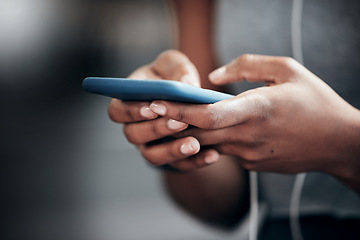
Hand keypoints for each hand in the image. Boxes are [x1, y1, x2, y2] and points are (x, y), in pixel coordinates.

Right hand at [108, 50, 219, 170]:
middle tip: (180, 122)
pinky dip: (195, 162)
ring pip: (152, 156)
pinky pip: (178, 166)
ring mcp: (150, 145)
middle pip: (134, 135)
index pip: (118, 111)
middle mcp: (135, 127)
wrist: (189, 96)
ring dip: (172, 151)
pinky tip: (213, 155)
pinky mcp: (170, 158)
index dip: (131, 112)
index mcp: (128, 103)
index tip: (152, 108)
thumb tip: (186, 84)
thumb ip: (177, 70)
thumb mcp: (174, 64)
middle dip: (156, 129)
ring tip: (194, 144)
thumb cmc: (173, 75)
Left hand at [149, 54, 359, 178]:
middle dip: (173, 121)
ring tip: (176, 116)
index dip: (179, 110)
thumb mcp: (287, 69)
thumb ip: (246, 66)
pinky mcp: (252, 165)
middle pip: (199, 133)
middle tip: (152, 109)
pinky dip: (213, 140)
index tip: (156, 102)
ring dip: (190, 131)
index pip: (207, 115)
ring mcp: (250, 155)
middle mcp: (249, 136)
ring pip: (209, 143)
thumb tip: (212, 76)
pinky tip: (210, 129)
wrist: (338, 142)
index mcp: (257, 109)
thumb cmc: (315, 101)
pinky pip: (225, 150)